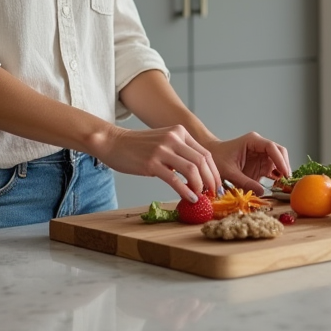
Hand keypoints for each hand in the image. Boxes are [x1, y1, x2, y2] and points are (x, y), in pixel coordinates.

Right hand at [96, 124, 221, 200]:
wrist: (113, 142)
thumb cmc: (138, 146)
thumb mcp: (164, 142)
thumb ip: (180, 152)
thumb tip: (197, 174)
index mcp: (179, 132)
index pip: (205, 153)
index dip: (214, 171)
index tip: (217, 185)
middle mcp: (173, 138)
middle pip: (202, 161)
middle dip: (211, 180)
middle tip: (213, 194)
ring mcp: (162, 150)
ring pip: (192, 170)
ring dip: (200, 186)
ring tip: (201, 196)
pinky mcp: (151, 163)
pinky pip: (174, 180)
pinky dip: (186, 191)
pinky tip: (190, 199)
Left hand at [203, 132, 290, 192]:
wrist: (211, 157)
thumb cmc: (218, 158)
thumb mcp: (230, 172)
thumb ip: (245, 182)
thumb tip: (262, 192)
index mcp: (252, 141)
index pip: (271, 147)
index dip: (280, 159)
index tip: (284, 172)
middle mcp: (259, 146)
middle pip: (279, 152)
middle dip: (284, 165)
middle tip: (286, 180)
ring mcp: (261, 155)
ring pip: (278, 161)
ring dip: (282, 172)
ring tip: (284, 185)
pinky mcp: (260, 164)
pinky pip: (273, 169)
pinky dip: (277, 176)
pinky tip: (278, 185)